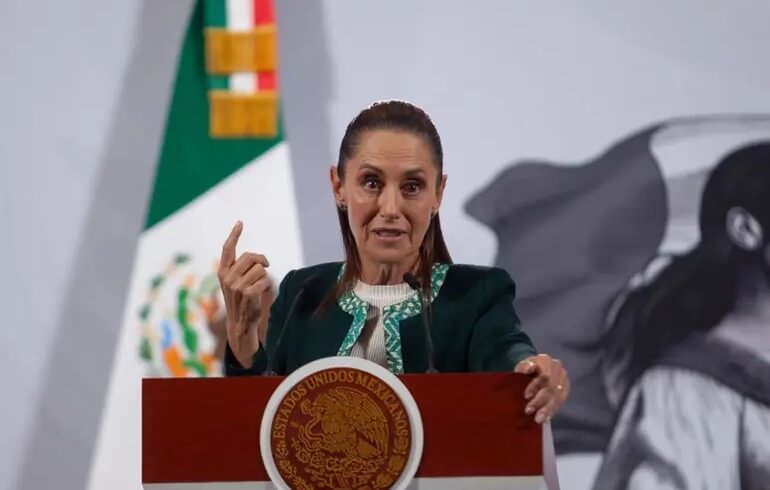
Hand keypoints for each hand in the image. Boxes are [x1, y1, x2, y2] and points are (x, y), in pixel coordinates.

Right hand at [218, 221, 271, 367]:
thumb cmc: (242, 300)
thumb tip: (261, 260)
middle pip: (251, 257)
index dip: (234, 234)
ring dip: (264, 276)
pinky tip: (260, 294)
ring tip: (258, 287)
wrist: (240, 323)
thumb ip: (242, 268)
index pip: (227, 248)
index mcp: (223, 271)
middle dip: (262, 261)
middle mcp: (227, 276)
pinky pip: (265, 279)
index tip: (240, 222)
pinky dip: (266, 285)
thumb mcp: (236, 282)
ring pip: (260, 268)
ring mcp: (236, 285)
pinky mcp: (247, 292)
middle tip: (267, 266)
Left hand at [514, 354, 569, 423]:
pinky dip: (552, 410)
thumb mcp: (521, 365)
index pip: (544, 375)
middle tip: (528, 411)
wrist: (534, 368)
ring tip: (538, 419)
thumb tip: (529, 368)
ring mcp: (564, 380)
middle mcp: (558, 369)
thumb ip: (524, 366)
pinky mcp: (566, 390)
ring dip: (547, 409)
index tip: (526, 396)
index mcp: (546, 360)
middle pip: (551, 388)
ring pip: (557, 396)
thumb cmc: (526, 368)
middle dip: (540, 401)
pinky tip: (546, 418)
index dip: (535, 386)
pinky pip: (561, 402)